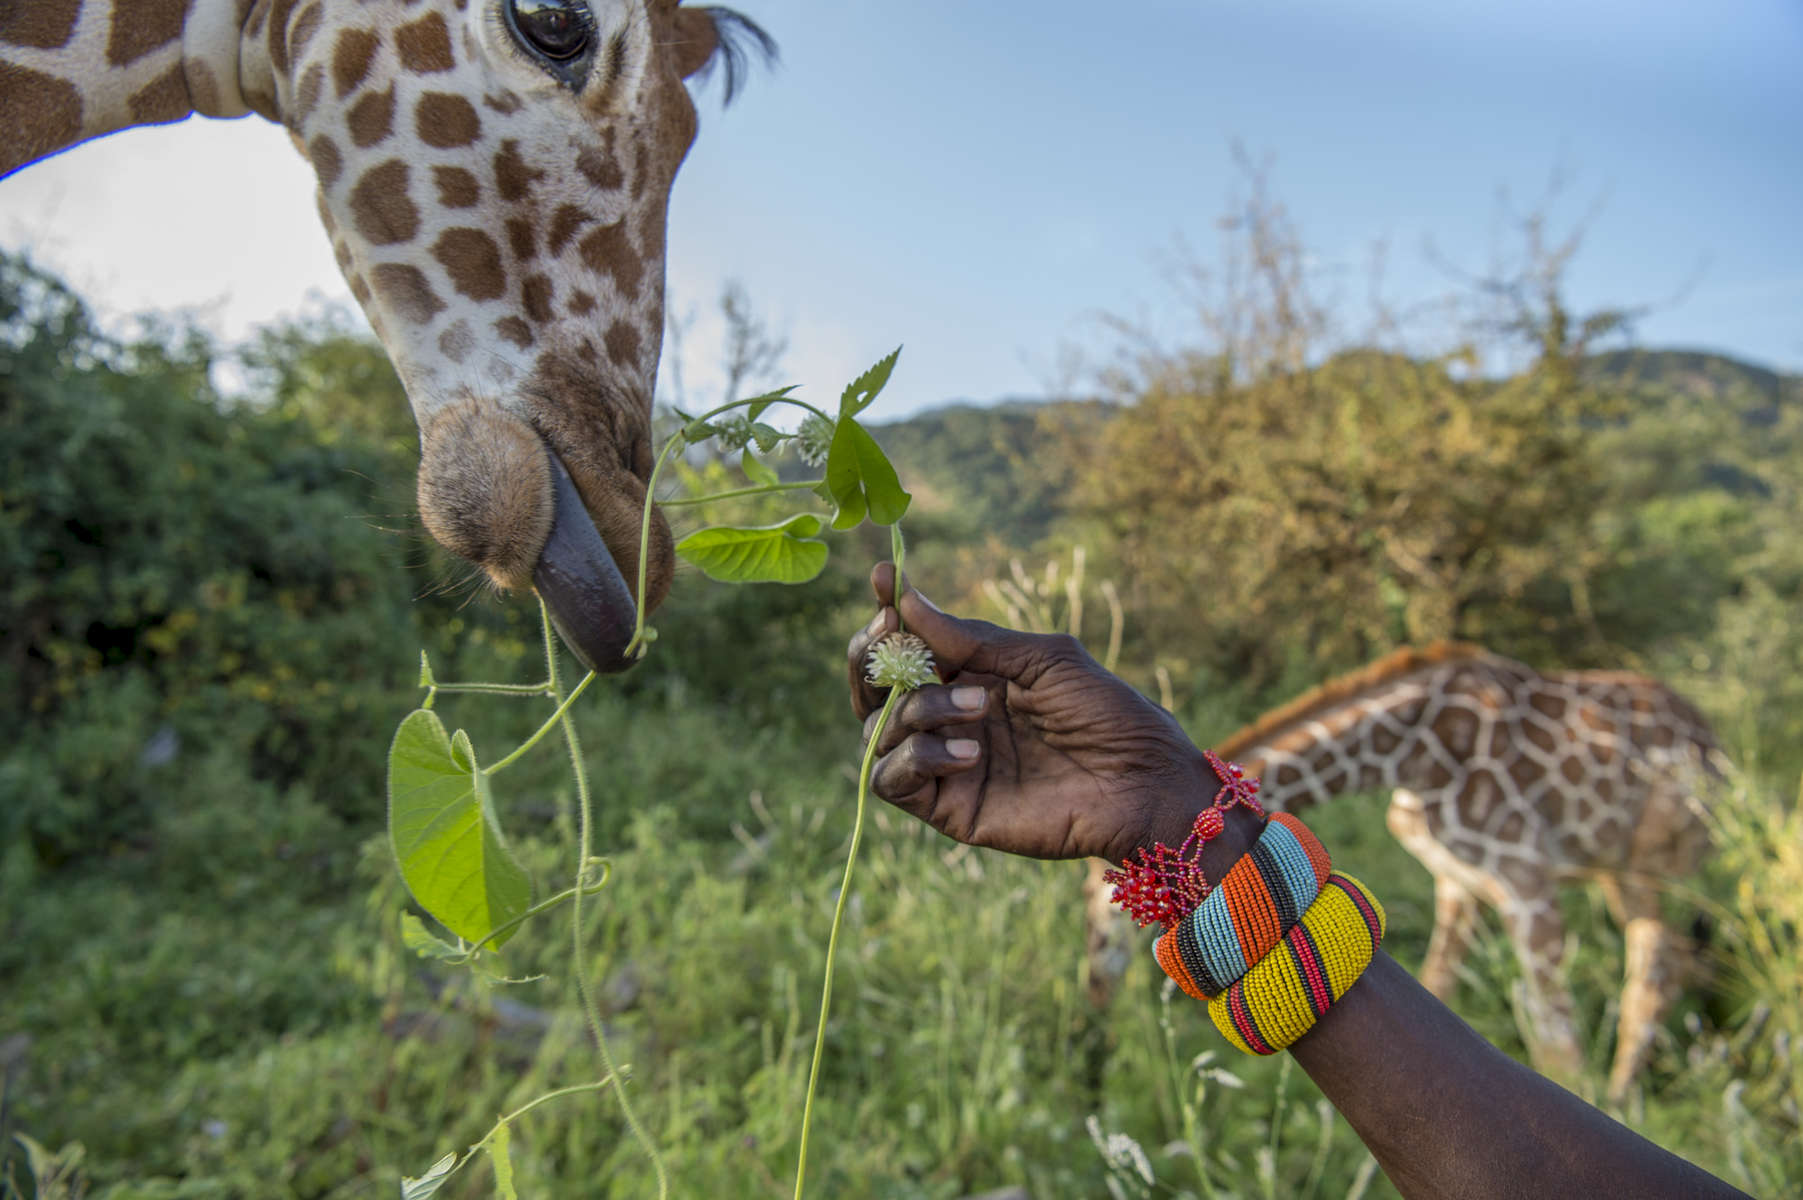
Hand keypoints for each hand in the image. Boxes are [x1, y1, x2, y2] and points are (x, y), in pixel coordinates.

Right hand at [847, 564, 1239, 864]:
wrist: (1143, 783)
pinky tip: (969, 751)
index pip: (906, 649)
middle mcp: (950, 720)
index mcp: (972, 679)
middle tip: (889, 635)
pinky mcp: (950, 809)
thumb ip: (971, 637)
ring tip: (976, 706)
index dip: (886, 618)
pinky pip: (892, 780)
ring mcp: (946, 765)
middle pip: (873, 691)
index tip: (881, 582)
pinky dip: (916, 757)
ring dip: (916, 708)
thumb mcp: (1042, 659)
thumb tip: (906, 596)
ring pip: (878, 732)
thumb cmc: (1108, 716)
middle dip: (871, 658)